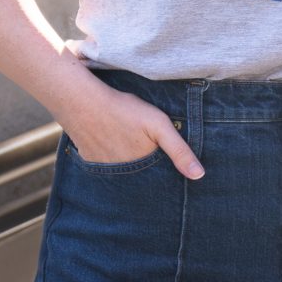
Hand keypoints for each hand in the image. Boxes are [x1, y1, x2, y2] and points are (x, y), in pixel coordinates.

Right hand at [60, 78, 201, 178]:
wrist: (83, 102)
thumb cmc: (125, 111)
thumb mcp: (159, 125)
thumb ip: (179, 150)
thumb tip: (199, 176)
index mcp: (141, 168)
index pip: (159, 179)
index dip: (167, 173)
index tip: (171, 166)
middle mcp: (121, 175)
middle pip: (141, 177)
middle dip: (149, 170)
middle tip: (147, 150)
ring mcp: (103, 168)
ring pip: (124, 172)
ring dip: (130, 166)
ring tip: (130, 144)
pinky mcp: (89, 160)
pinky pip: (105, 166)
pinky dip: (113, 160)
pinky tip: (114, 144)